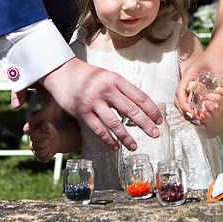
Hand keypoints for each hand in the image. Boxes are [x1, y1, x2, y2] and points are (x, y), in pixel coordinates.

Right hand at [26, 58, 160, 151]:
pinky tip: (116, 147)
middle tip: (155, 134)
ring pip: (115, 123)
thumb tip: (141, 107)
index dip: (151, 110)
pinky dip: (108, 140)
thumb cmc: (89, 77)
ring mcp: (94, 102)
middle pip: (131, 110)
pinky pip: (98, 129)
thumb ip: (123, 90)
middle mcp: (106, 90)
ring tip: (135, 146)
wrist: (63, 73)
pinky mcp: (83, 112)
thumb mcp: (109, 77)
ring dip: (126, 137)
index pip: (139, 96)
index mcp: (116, 80)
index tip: (159, 120)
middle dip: (145, 124)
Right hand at [27, 120, 59, 162]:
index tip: (51, 135)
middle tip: (50, 140)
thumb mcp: (48, 126)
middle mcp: (32, 145)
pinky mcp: (41, 158)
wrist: (54, 138)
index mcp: (32, 136)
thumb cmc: (49, 131)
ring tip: (50, 145)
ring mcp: (35, 152)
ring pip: (41, 153)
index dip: (44, 137)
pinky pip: (44, 159)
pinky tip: (51, 151)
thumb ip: (47, 126)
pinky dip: (49, 155)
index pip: (34, 138)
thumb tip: (48, 131)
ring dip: (48, 148)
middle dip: (47, 142)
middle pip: (38, 146)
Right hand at [175, 43, 222, 120]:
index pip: (181, 92)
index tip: (192, 114)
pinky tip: (206, 119)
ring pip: (188, 103)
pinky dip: (200, 111)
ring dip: (193, 114)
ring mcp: (194, 86)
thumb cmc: (220, 55)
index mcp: (190, 76)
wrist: (222, 48)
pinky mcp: (201, 89)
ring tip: (202, 123)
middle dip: (188, 113)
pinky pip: (196, 102)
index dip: (184, 105)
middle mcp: (190, 82)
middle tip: (198, 123)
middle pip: (181, 101)